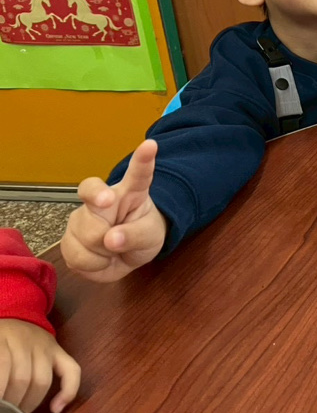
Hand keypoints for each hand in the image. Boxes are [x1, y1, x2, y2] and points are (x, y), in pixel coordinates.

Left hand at [0, 319, 79, 412]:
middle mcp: (26, 341)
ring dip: (29, 404)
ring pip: (42, 380)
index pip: (2, 367)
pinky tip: (56, 409)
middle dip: (11, 405)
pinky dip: (68, 392)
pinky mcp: (60, 351)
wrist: (14, 314)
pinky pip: (72, 371)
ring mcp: (46, 347)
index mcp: (2, 338)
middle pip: (21, 378)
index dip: (0, 392)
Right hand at [61, 139, 167, 282]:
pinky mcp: (68, 238)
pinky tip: (99, 258)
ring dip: (102, 254)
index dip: (142, 160)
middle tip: (114, 241)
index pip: (137, 173)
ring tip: (112, 250)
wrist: (126, 253)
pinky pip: (76, 257)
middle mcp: (101, 199)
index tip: (150, 146)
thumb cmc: (143, 234)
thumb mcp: (151, 237)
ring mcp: (81, 217)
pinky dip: (92, 265)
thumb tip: (110, 239)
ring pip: (85, 238)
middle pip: (94, 211)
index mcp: (131, 191)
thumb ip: (136, 236)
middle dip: (105, 232)